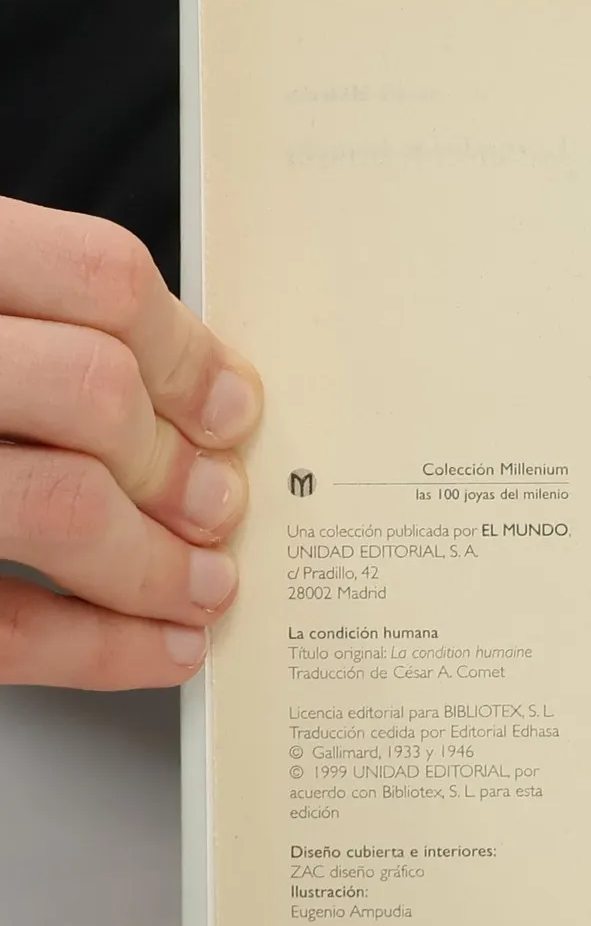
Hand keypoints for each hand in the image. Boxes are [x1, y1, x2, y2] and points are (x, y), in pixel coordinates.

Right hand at [0, 196, 261, 688]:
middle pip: (94, 393)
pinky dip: (103, 649)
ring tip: (200, 583)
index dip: (188, 351)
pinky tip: (159, 647)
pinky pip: (2, 625)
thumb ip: (27, 326)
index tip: (232, 406)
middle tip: (219, 504)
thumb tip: (194, 391)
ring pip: (61, 505)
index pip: (97, 276)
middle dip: (178, 465)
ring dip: (156, 562)